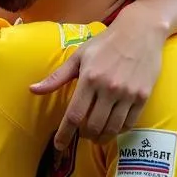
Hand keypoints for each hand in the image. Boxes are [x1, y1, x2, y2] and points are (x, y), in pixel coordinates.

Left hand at [30, 11, 163, 149]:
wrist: (141, 31)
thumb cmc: (106, 43)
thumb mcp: (78, 56)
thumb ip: (57, 77)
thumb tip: (33, 89)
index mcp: (89, 79)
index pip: (74, 115)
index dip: (64, 134)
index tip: (59, 146)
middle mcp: (109, 88)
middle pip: (92, 126)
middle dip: (83, 136)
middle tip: (81, 134)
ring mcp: (128, 93)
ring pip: (111, 128)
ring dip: (100, 137)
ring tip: (96, 134)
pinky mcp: (143, 96)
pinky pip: (129, 123)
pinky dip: (118, 131)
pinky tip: (112, 127)